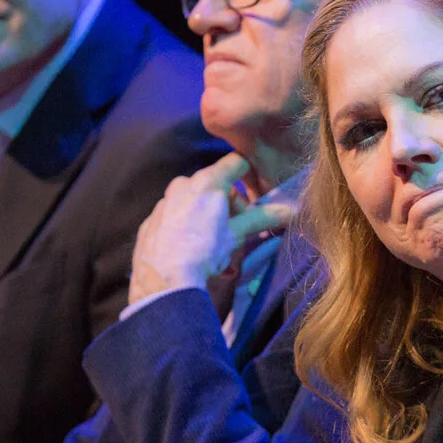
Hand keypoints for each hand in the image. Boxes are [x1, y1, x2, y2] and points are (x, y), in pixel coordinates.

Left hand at [127, 153, 295, 305]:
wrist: (162, 281)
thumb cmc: (204, 251)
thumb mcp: (236, 235)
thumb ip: (261, 218)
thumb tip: (291, 210)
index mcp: (207, 181)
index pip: (236, 162)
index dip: (250, 175)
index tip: (255, 197)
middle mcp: (183, 184)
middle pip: (215, 186)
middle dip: (229, 208)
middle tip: (235, 234)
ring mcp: (163, 202)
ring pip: (194, 203)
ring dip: (209, 221)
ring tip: (215, 251)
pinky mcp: (150, 221)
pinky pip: (175, 218)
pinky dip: (187, 229)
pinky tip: (191, 252)